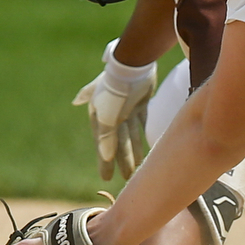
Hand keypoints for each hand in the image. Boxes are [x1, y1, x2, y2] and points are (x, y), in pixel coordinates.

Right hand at [73, 40, 156, 179]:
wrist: (133, 65)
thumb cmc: (115, 91)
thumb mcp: (107, 116)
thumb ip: (106, 138)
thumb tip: (104, 156)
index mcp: (98, 117)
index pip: (102, 145)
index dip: (104, 162)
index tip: (106, 178)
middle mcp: (111, 114)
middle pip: (117, 143)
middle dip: (121, 161)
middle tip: (126, 179)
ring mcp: (125, 109)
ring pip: (130, 136)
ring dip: (133, 152)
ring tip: (137, 169)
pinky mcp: (140, 103)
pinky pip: (141, 124)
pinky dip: (142, 137)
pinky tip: (146, 150)